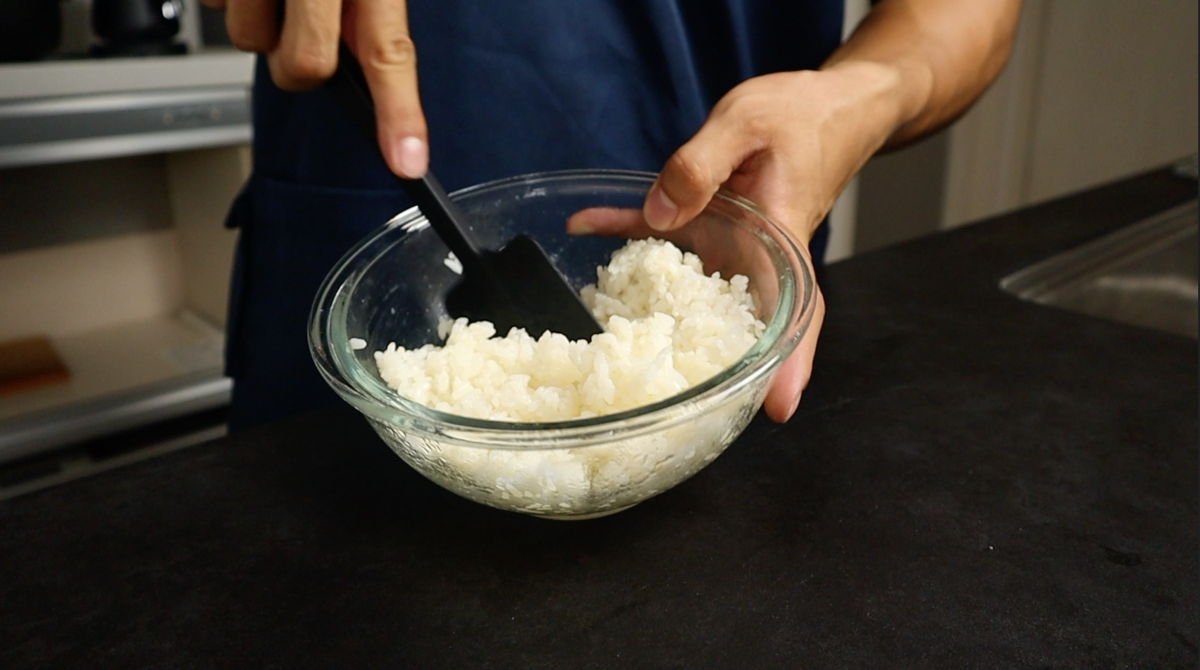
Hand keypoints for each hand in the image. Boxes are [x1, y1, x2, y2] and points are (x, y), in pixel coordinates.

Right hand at [199, 0, 427, 177]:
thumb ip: (371, 6)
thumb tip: (371, 61)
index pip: (388, 53)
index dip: (398, 113)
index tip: (407, 163)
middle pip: (303, 67)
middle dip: (299, 62)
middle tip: (306, 25)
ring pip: (248, 39)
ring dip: (258, 21)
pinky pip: (213, 6)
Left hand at [638, 63, 912, 421]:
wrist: (823, 105)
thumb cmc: (800, 114)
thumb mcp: (747, 124)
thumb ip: (701, 165)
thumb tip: (660, 211)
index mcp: (780, 239)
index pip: (794, 312)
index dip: (789, 364)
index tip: (778, 408)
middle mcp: (756, 257)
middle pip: (744, 326)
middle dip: (719, 369)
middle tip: (682, 410)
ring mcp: (731, 247)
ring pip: (694, 294)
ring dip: (656, 317)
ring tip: (609, 350)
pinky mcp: (707, 224)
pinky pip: (661, 239)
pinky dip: (623, 234)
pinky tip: (584, 226)